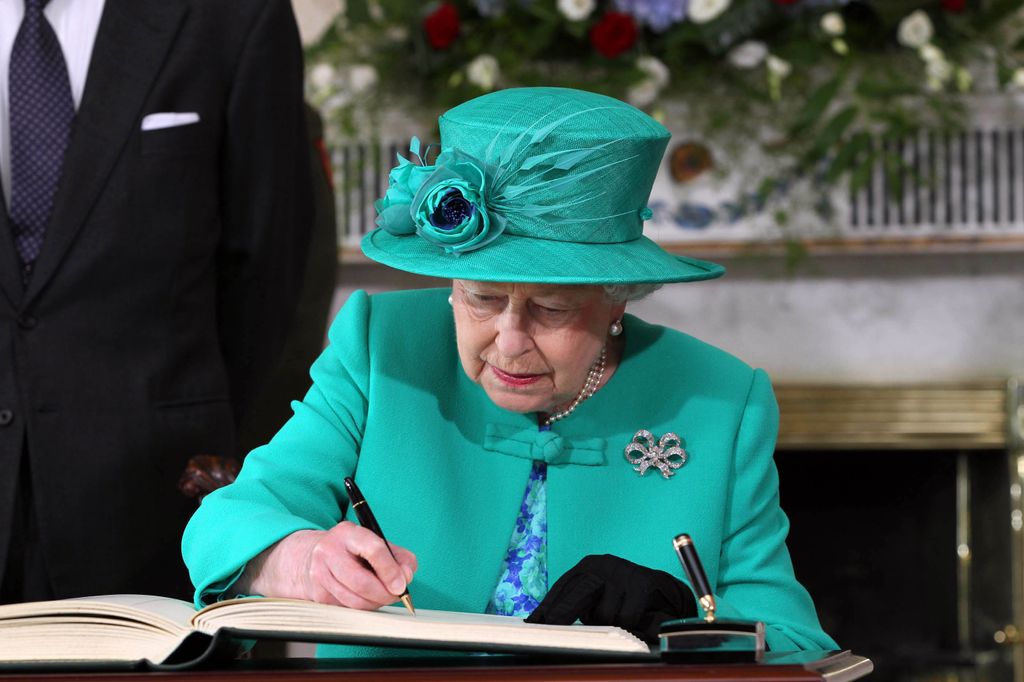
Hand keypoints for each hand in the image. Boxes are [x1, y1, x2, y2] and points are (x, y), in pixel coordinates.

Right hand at [244, 522, 416, 609]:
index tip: (402, 585)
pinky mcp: (317, 594)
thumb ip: (399, 557)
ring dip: (375, 604)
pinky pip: (347, 608)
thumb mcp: (376, 543)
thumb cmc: (352, 551)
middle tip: (396, 596)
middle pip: (361, 582)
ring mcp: (320, 573)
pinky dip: (362, 607)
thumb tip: (406, 578)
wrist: (311, 556)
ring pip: (354, 600)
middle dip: (384, 594)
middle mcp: (329, 551)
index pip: (374, 550)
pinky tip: (366, 598)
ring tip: (382, 597)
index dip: (391, 571)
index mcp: (348, 532)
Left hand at [525, 554, 695, 641]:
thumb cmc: (625, 599)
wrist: (667, 594)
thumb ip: (578, 607)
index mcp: (588, 566)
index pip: (562, 589)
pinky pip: (627, 618)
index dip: (547, 609)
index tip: (532, 625)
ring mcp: (624, 572)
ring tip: (621, 621)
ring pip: (605, 614)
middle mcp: (604, 565)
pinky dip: (629, 627)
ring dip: (609, 626)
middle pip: (577, 593)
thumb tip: (544, 625)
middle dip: (561, 614)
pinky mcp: (644, 582)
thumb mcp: (598, 599)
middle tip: (549, 630)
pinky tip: (637, 620)